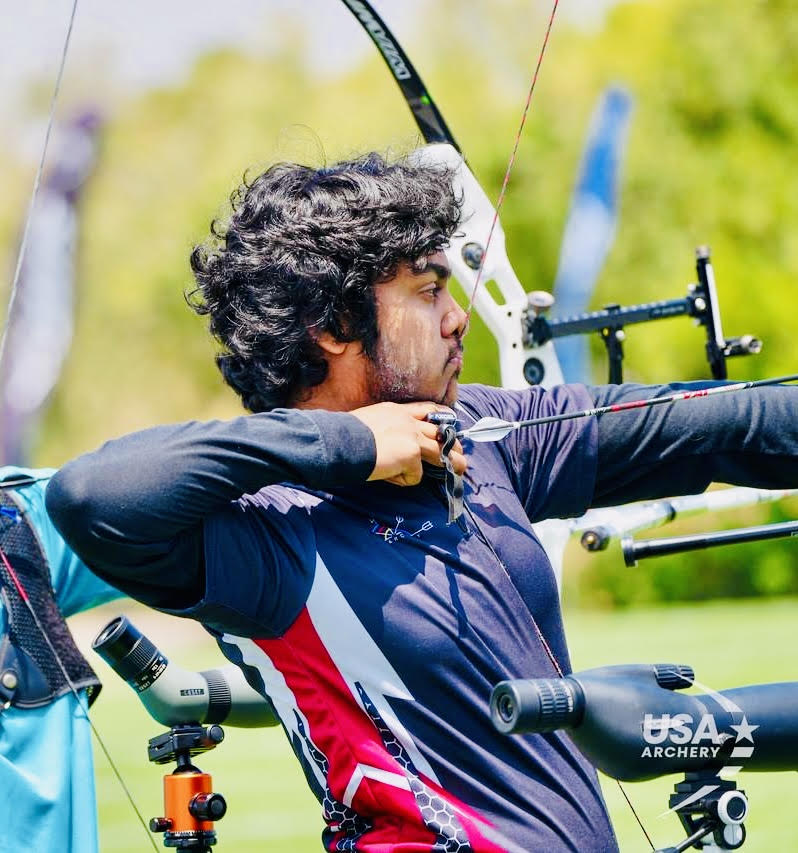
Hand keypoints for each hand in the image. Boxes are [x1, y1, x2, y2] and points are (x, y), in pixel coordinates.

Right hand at [351, 402, 466, 485]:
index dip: (440, 416)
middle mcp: (407, 420)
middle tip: (460, 452)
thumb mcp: (368, 423)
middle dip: (452, 442)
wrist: (340, 442)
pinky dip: (403, 480)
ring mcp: (412, 436)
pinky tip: (388, 476)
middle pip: (439, 431)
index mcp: (395, 411)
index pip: (424, 409)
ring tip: (461, 469)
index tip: (450, 423)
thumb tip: (393, 448)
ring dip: (452, 462)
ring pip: (440, 451)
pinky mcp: (412, 454)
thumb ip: (385, 430)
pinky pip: (415, 475)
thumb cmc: (344, 436)